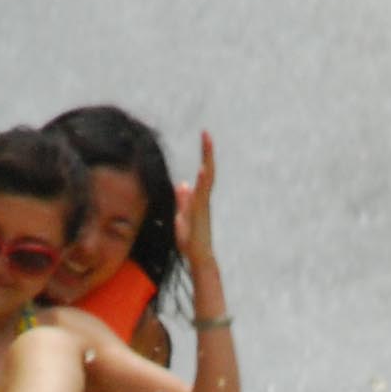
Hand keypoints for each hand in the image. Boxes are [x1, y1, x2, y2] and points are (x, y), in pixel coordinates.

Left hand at [174, 129, 217, 278]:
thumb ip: (183, 200)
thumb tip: (182, 184)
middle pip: (208, 171)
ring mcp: (202, 207)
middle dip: (207, 152)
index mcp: (199, 197)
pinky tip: (202, 171)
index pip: (204, 172)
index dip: (205, 154)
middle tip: (206, 133)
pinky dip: (202, 183)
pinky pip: (201, 196)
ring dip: (207, 162)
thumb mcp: (182, 216)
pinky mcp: (199, 215)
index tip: (204, 136)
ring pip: (206, 180)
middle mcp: (203, 199)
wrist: (197, 258)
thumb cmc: (190, 240)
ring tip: (206, 143)